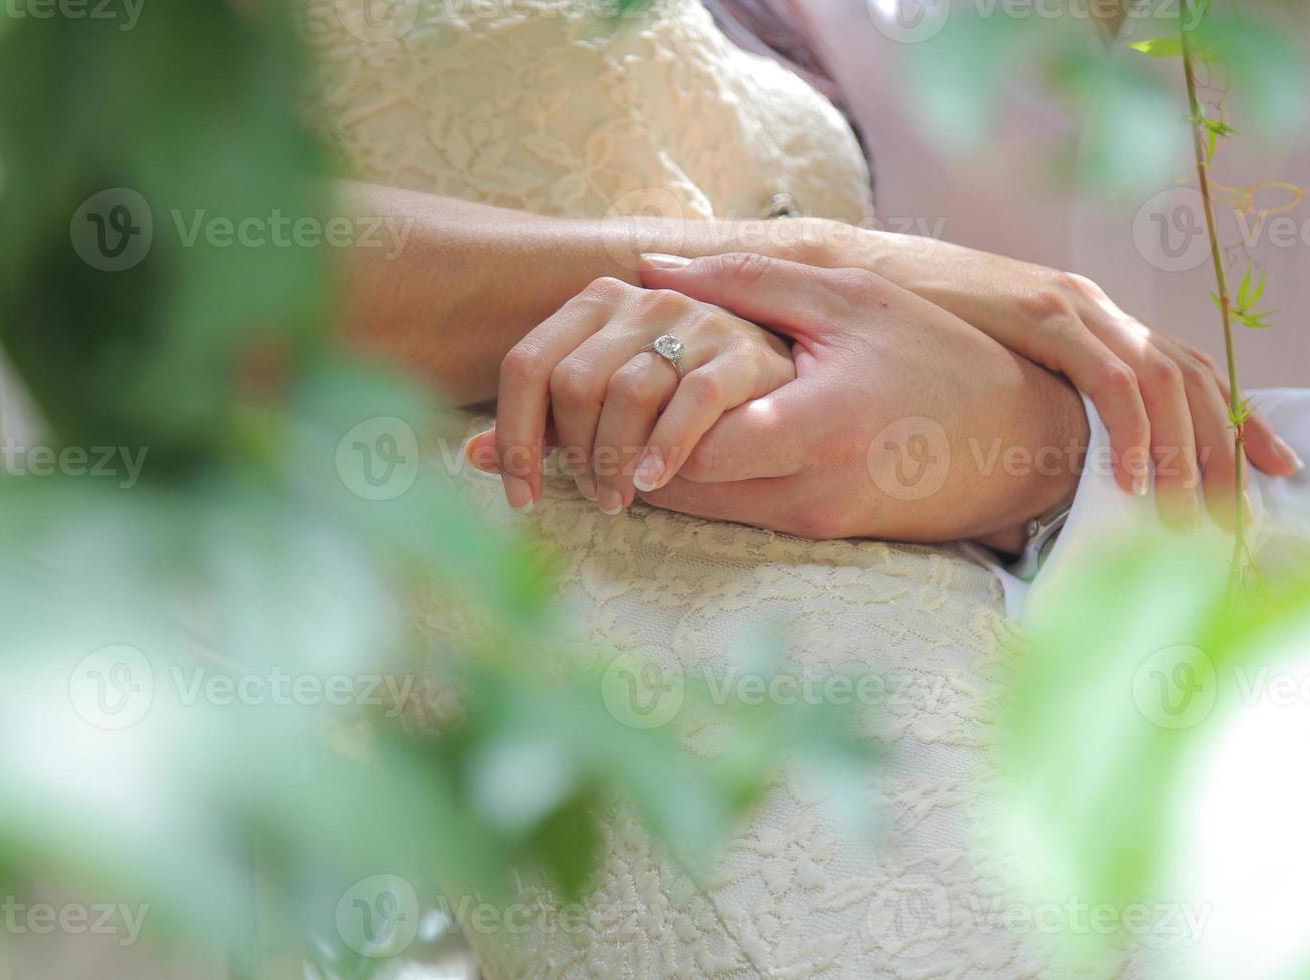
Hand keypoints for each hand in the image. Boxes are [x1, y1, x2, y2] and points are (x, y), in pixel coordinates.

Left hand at [474, 277, 793, 514]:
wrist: (839, 366)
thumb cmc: (712, 390)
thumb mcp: (632, 397)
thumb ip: (559, 415)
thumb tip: (470, 454)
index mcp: (611, 301)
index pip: (528, 363)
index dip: (514, 435)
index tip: (521, 494)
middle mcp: (652, 301)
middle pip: (570, 382)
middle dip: (571, 454)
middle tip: (595, 499)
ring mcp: (702, 322)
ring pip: (623, 391)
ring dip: (613, 459)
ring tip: (626, 497)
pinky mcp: (750, 356)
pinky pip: (692, 400)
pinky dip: (666, 446)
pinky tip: (657, 480)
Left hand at [622, 252, 1089, 545]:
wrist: (1020, 442)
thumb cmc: (937, 356)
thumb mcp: (850, 299)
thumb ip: (747, 283)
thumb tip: (650, 269)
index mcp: (815, 426)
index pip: (691, 446)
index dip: (638, 421)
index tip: (609, 380)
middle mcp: (810, 490)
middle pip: (681, 490)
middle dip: (629, 452)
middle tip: (590, 407)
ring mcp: (814, 522)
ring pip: (701, 510)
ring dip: (658, 471)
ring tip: (625, 419)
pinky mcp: (820, 535)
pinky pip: (736, 514)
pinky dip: (702, 482)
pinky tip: (687, 439)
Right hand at [809, 223, 1300, 530]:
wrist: (853, 278)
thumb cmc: (911, 336)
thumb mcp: (989, 372)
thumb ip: (1032, 404)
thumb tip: (1050, 471)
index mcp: (1096, 323)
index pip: (1194, 370)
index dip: (1240, 421)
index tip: (1276, 470)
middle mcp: (1100, 308)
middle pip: (1197, 380)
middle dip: (1227, 452)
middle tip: (1235, 520)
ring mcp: (1074, 305)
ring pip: (1169, 380)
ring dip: (1187, 451)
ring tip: (1186, 515)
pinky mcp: (1041, 311)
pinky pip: (1111, 377)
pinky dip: (1133, 428)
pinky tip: (1131, 478)